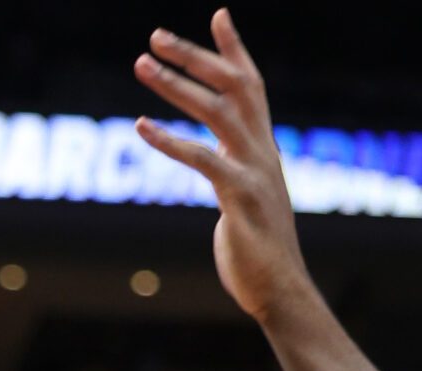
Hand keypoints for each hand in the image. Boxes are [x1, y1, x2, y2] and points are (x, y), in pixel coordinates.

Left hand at [133, 10, 313, 324]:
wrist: (280, 291)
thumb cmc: (257, 252)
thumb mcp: (246, 200)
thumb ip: (236, 174)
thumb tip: (224, 167)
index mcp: (263, 148)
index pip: (252, 85)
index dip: (234, 49)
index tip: (218, 14)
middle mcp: (263, 150)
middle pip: (234, 85)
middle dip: (195, 56)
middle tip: (154, 35)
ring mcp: (255, 171)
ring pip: (218, 110)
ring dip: (176, 84)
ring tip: (142, 64)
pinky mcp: (241, 197)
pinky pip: (204, 159)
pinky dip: (170, 140)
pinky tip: (141, 126)